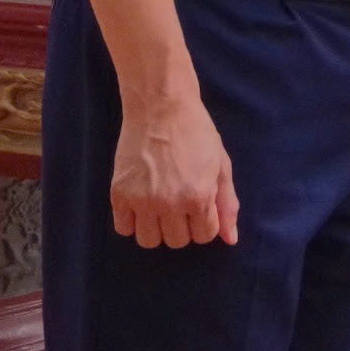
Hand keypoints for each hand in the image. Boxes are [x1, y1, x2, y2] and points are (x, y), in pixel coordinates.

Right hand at [112, 93, 239, 248]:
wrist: (161, 108)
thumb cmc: (197, 134)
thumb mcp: (220, 165)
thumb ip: (226, 204)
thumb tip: (231, 240)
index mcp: (198, 196)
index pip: (204, 236)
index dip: (205, 221)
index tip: (200, 204)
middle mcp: (169, 203)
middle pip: (177, 242)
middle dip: (183, 226)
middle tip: (180, 201)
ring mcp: (141, 201)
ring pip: (149, 241)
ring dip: (157, 228)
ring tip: (160, 205)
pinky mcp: (118, 195)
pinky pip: (123, 229)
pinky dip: (132, 222)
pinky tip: (140, 202)